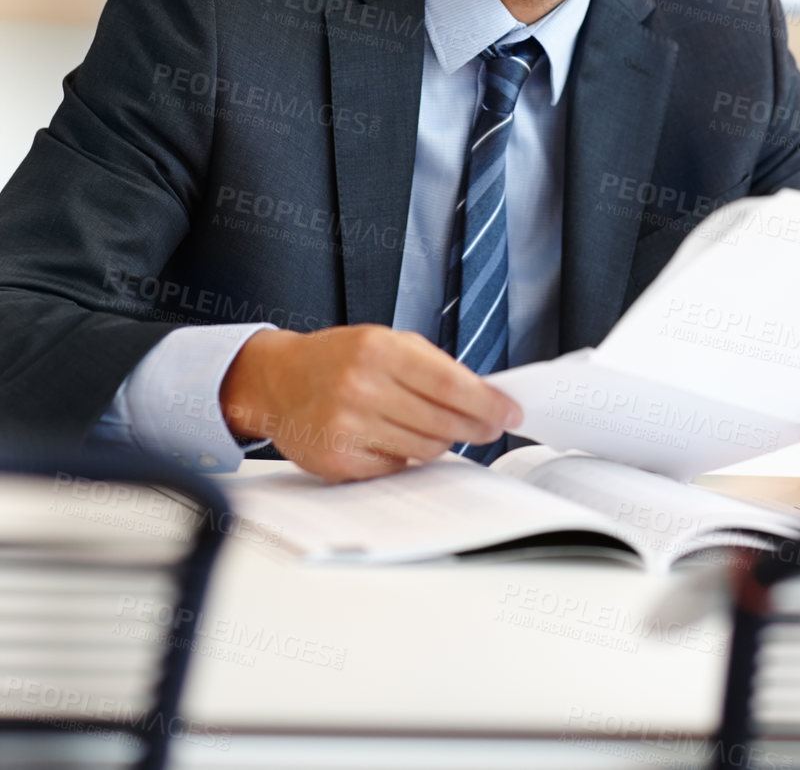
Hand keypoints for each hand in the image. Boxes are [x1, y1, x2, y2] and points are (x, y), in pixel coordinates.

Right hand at [220, 324, 522, 481]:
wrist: (278, 380)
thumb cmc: (339, 358)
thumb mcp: (385, 341)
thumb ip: (432, 366)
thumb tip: (484, 396)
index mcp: (380, 350)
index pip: (451, 385)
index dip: (489, 403)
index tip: (511, 413)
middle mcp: (362, 387)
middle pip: (443, 421)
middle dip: (475, 427)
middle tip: (490, 427)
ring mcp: (348, 426)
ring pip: (424, 448)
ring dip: (440, 441)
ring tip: (433, 426)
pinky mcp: (338, 461)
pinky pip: (396, 467)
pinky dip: (405, 456)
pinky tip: (395, 438)